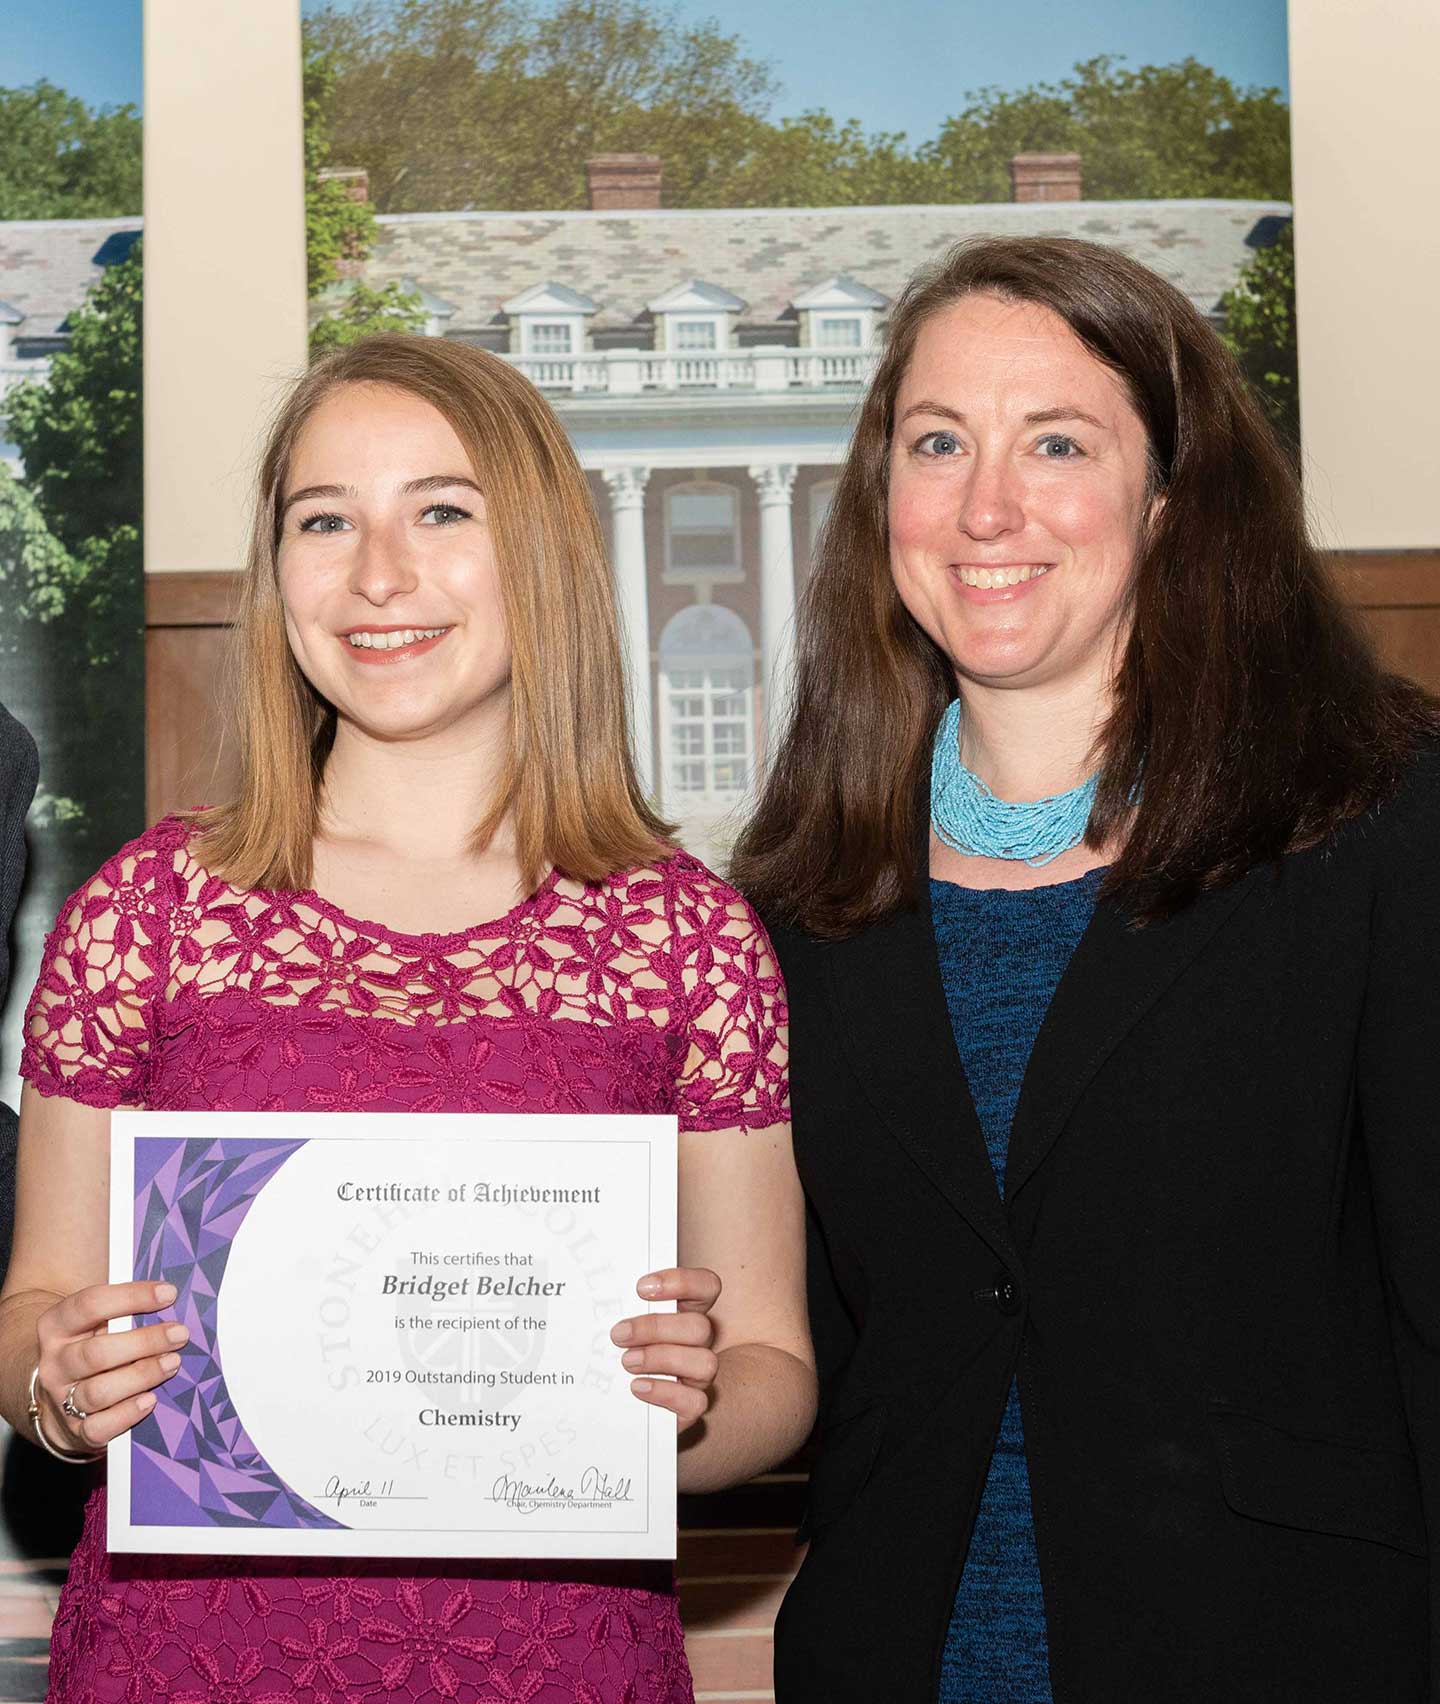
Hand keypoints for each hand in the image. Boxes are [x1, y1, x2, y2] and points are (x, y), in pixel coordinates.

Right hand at [34, 1281, 188, 1452]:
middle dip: (144, 1342)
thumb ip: (124, 1309)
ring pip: (99, 1391)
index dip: (132, 1296)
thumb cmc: (92, 1344)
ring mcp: (62, 1398)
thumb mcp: (96, 1321)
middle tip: (179, 1334)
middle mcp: (55, 1362)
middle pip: (97, 1352)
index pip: (91, 1305)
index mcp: (57, 1325)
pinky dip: (127, 1415)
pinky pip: (98, 1427)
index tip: (169, 1293)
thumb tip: (171, 1296)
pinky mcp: (75, 1429)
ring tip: (173, 1363)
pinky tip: (150, 1400)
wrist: (60, 1395)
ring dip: (141, 1376)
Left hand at [610, 1267, 720, 1431]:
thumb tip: (601, 1291)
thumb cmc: (623, 1349)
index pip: (706, 1286)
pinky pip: (695, 1401)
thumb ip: (623, 1304)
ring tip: (627, 1362)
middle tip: (619, 1334)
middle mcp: (699, 1342)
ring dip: (661, 1359)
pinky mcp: (691, 1406)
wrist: (621, 1403)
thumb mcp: (624, 1321)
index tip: (641, 1288)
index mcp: (689, 1311)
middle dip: (656, 1328)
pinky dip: (665, 1392)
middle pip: (700, 1326)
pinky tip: (638, 1387)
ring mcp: (698, 1375)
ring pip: (705, 1362)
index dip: (682, 1283)